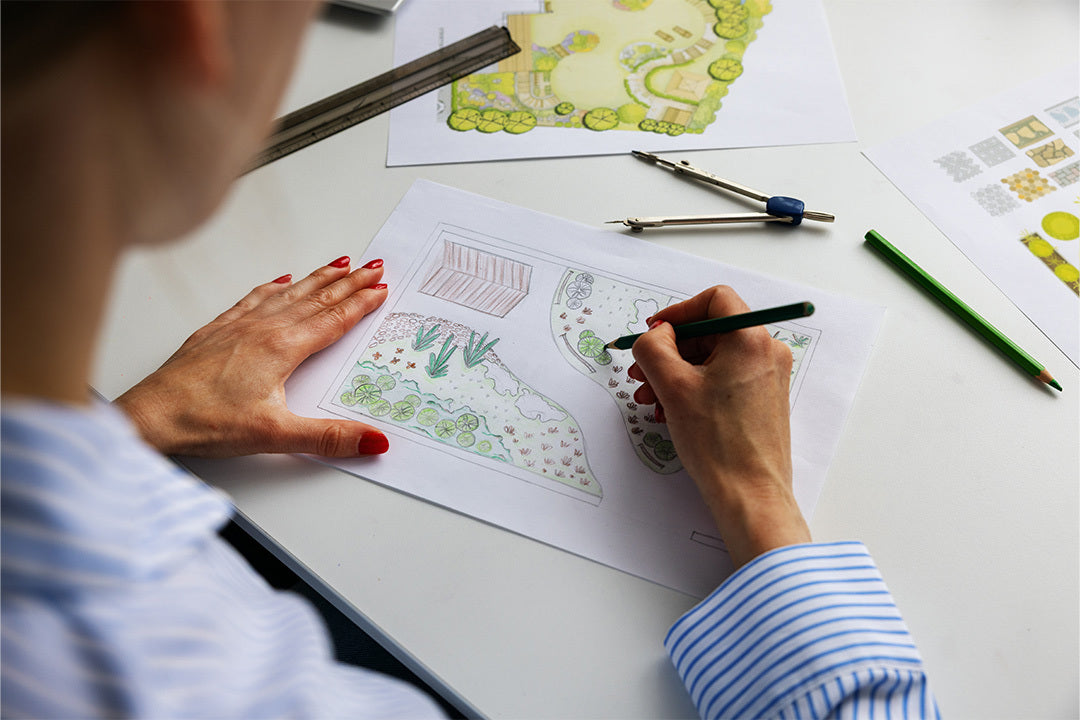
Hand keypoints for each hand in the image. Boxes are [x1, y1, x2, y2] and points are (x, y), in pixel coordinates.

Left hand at [115, 257, 390, 457]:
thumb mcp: (276, 435)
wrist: (151, 414)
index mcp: (282, 348)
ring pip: (289, 293)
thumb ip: (329, 437)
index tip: (382, 288)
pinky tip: (280, 280)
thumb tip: (374, 440)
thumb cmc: (203, 421)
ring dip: (318, 278)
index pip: (333, 320)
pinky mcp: (217, 330)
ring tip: (340, 263)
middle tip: (374, 265)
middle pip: (317, 299)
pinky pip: (254, 298)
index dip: (361, 303)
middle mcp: (263, 329)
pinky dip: (274, 286)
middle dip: (349, 281)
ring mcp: (239, 326)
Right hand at [628, 286, 810, 567]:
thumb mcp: (672, 386)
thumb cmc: (718, 443)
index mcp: (751, 339)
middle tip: (640, 371)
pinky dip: (693, 389)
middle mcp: (766, 353)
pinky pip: (722, 380)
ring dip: (676, 373)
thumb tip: (655, 335)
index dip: (678, 312)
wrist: (749, 494)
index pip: (714, 300)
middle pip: (710, 332)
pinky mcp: (762, 400)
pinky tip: (669, 411)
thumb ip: (654, 348)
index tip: (655, 332)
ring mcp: (767, 377)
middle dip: (670, 351)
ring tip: (649, 398)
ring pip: (712, 359)